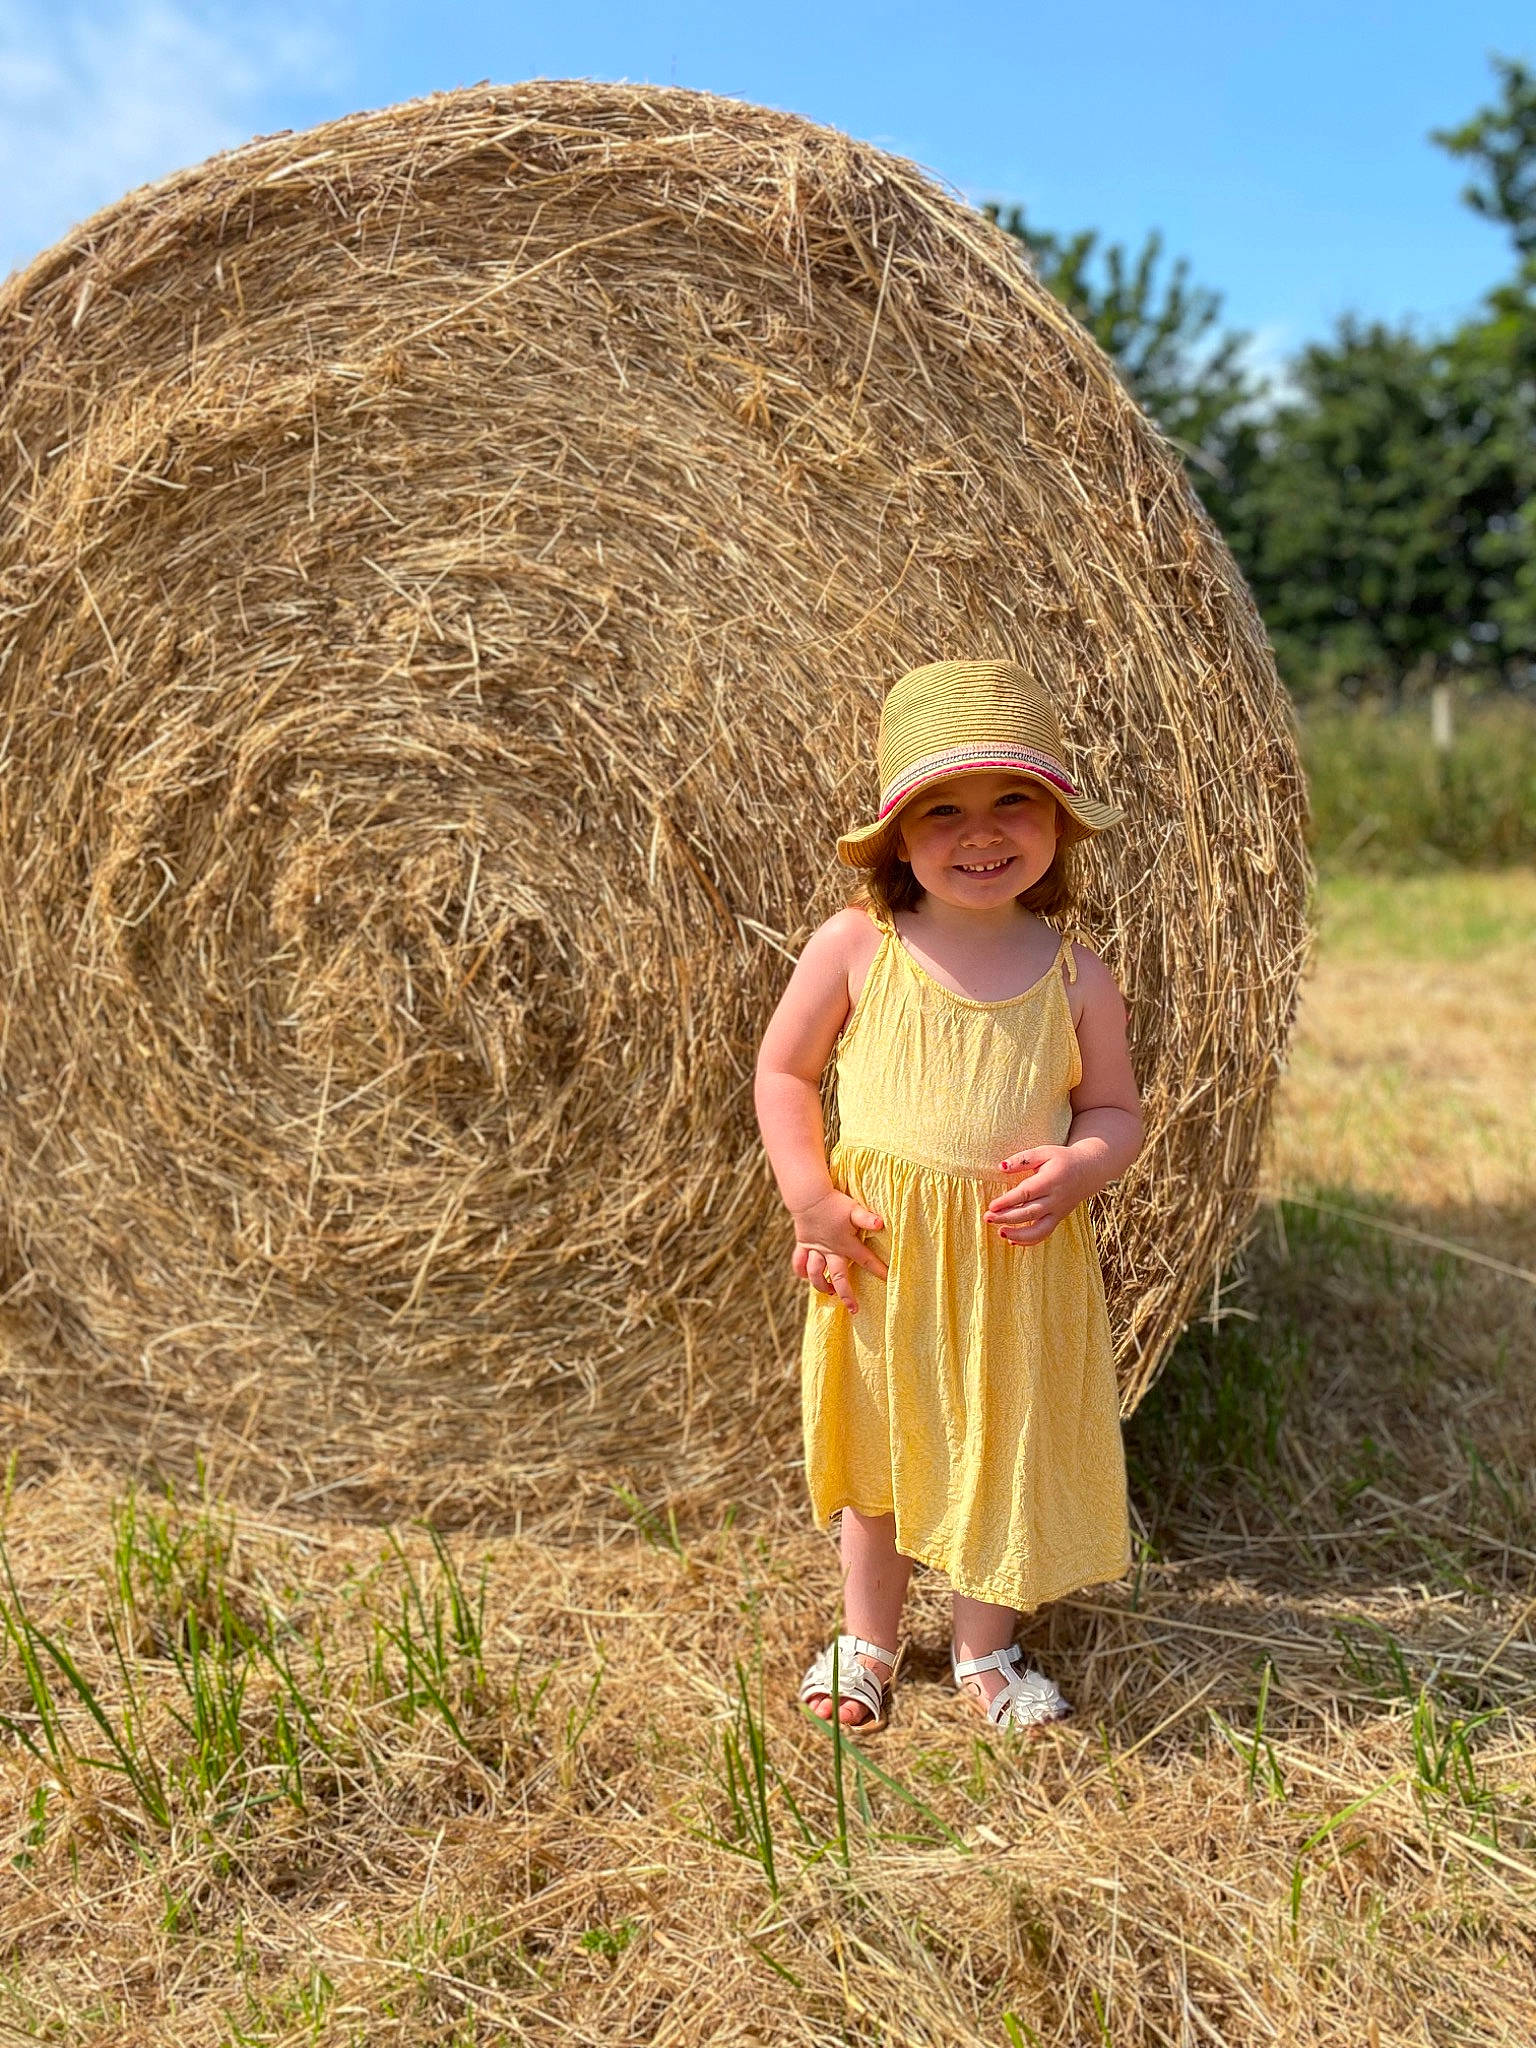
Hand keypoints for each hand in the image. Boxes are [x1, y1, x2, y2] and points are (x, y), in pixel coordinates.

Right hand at [791, 1188, 887, 1312]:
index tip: (887, 1279)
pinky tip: (806, 1277)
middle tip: (853, 1309)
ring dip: (822, 1285)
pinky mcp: (804, 1244)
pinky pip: (799, 1262)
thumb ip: (867, 1219)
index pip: (865, 1260)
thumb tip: (881, 1224)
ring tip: (829, 1292)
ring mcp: (815, 1249)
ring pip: (816, 1274)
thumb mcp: (854, 1209)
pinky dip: (801, 1271)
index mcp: (846, 1244)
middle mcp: (830, 1250)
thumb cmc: (834, 1203)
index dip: (877, 1269)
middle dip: (846, 1294)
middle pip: (838, 1277)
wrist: (809, 1196)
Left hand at [983, 1145, 1086, 1246]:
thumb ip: (1022, 1159)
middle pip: (1030, 1213)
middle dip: (1007, 1218)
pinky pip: (1045, 1234)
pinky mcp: (1059, 1219)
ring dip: (1019, 1235)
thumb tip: (1001, 1167)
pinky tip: (1012, 1240)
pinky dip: (1029, 1241)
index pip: (1027, 1193)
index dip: (1008, 1201)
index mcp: (1051, 1180)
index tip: (992, 1205)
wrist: (1089, 1170)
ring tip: (1000, 1233)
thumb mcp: (1043, 1152)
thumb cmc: (1062, 1159)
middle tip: (987, 1218)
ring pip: (1039, 1229)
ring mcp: (1058, 1211)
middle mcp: (1056, 1199)